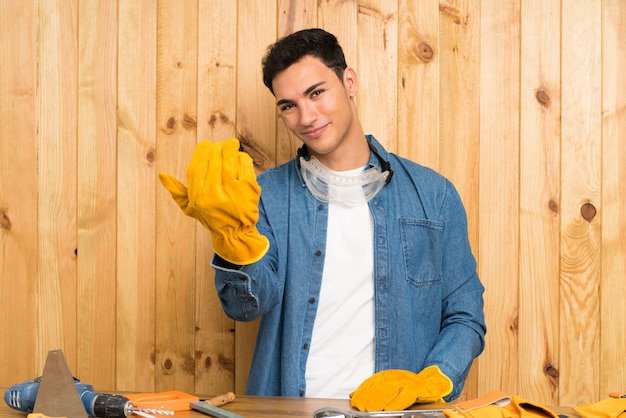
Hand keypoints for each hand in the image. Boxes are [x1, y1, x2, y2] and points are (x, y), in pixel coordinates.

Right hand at [159, 138, 268, 264]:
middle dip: (217, 148)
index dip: (201, 151)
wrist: (236, 233)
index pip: (196, 165)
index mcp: (198, 196)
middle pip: (214, 159)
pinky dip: (243, 158)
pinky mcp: (249, 189)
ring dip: (230, 147)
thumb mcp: (190, 208)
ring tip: (231, 145)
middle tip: (220, 146)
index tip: (205, 145)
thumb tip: (162, 174)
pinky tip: (240, 158)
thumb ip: (177, 191)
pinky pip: (245, 164)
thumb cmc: (211, 217)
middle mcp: (213, 193)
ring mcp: (232, 190)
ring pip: (230, 158)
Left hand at [349, 365, 452, 411]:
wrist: (432, 382)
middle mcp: (396, 377)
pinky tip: (389, 409)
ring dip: (380, 400)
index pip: (371, 383)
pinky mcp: (416, 389)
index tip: (355, 401)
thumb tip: (353, 395)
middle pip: (380, 387)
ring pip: (391, 391)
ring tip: (372, 409)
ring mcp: (406, 382)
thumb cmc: (409, 386)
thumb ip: (373, 389)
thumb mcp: (388, 385)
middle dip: (369, 397)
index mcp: (387, 375)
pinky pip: (405, 396)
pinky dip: (397, 402)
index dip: (362, 392)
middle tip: (362, 407)